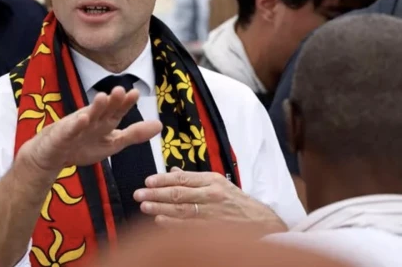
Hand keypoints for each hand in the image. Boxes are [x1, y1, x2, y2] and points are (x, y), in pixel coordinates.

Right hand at [20, 87, 161, 172]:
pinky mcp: (62, 135)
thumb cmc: (83, 146)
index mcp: (104, 122)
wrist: (52, 155)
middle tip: (121, 90)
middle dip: (111, 100)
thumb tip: (160, 125)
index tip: (136, 93)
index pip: (117, 110)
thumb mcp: (113, 143)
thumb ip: (134, 134)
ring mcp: (76, 126)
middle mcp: (91, 119)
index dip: (126, 103)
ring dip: (94, 107)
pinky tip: (82, 119)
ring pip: (87, 115)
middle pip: (103, 109)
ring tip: (103, 97)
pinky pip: (70, 130)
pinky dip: (75, 125)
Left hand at [133, 167, 286, 233]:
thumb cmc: (237, 201)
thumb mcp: (218, 183)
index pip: (183, 178)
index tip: (147, 180)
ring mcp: (213, 213)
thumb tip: (172, 172)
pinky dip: (173, 223)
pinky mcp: (213, 229)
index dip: (163, 179)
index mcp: (213, 180)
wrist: (262, 222)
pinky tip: (160, 220)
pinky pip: (189, 226)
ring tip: (144, 206)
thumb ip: (194, 178)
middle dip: (156, 193)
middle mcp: (212, 195)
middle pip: (179, 194)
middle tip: (139, 194)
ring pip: (181, 210)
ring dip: (160, 208)